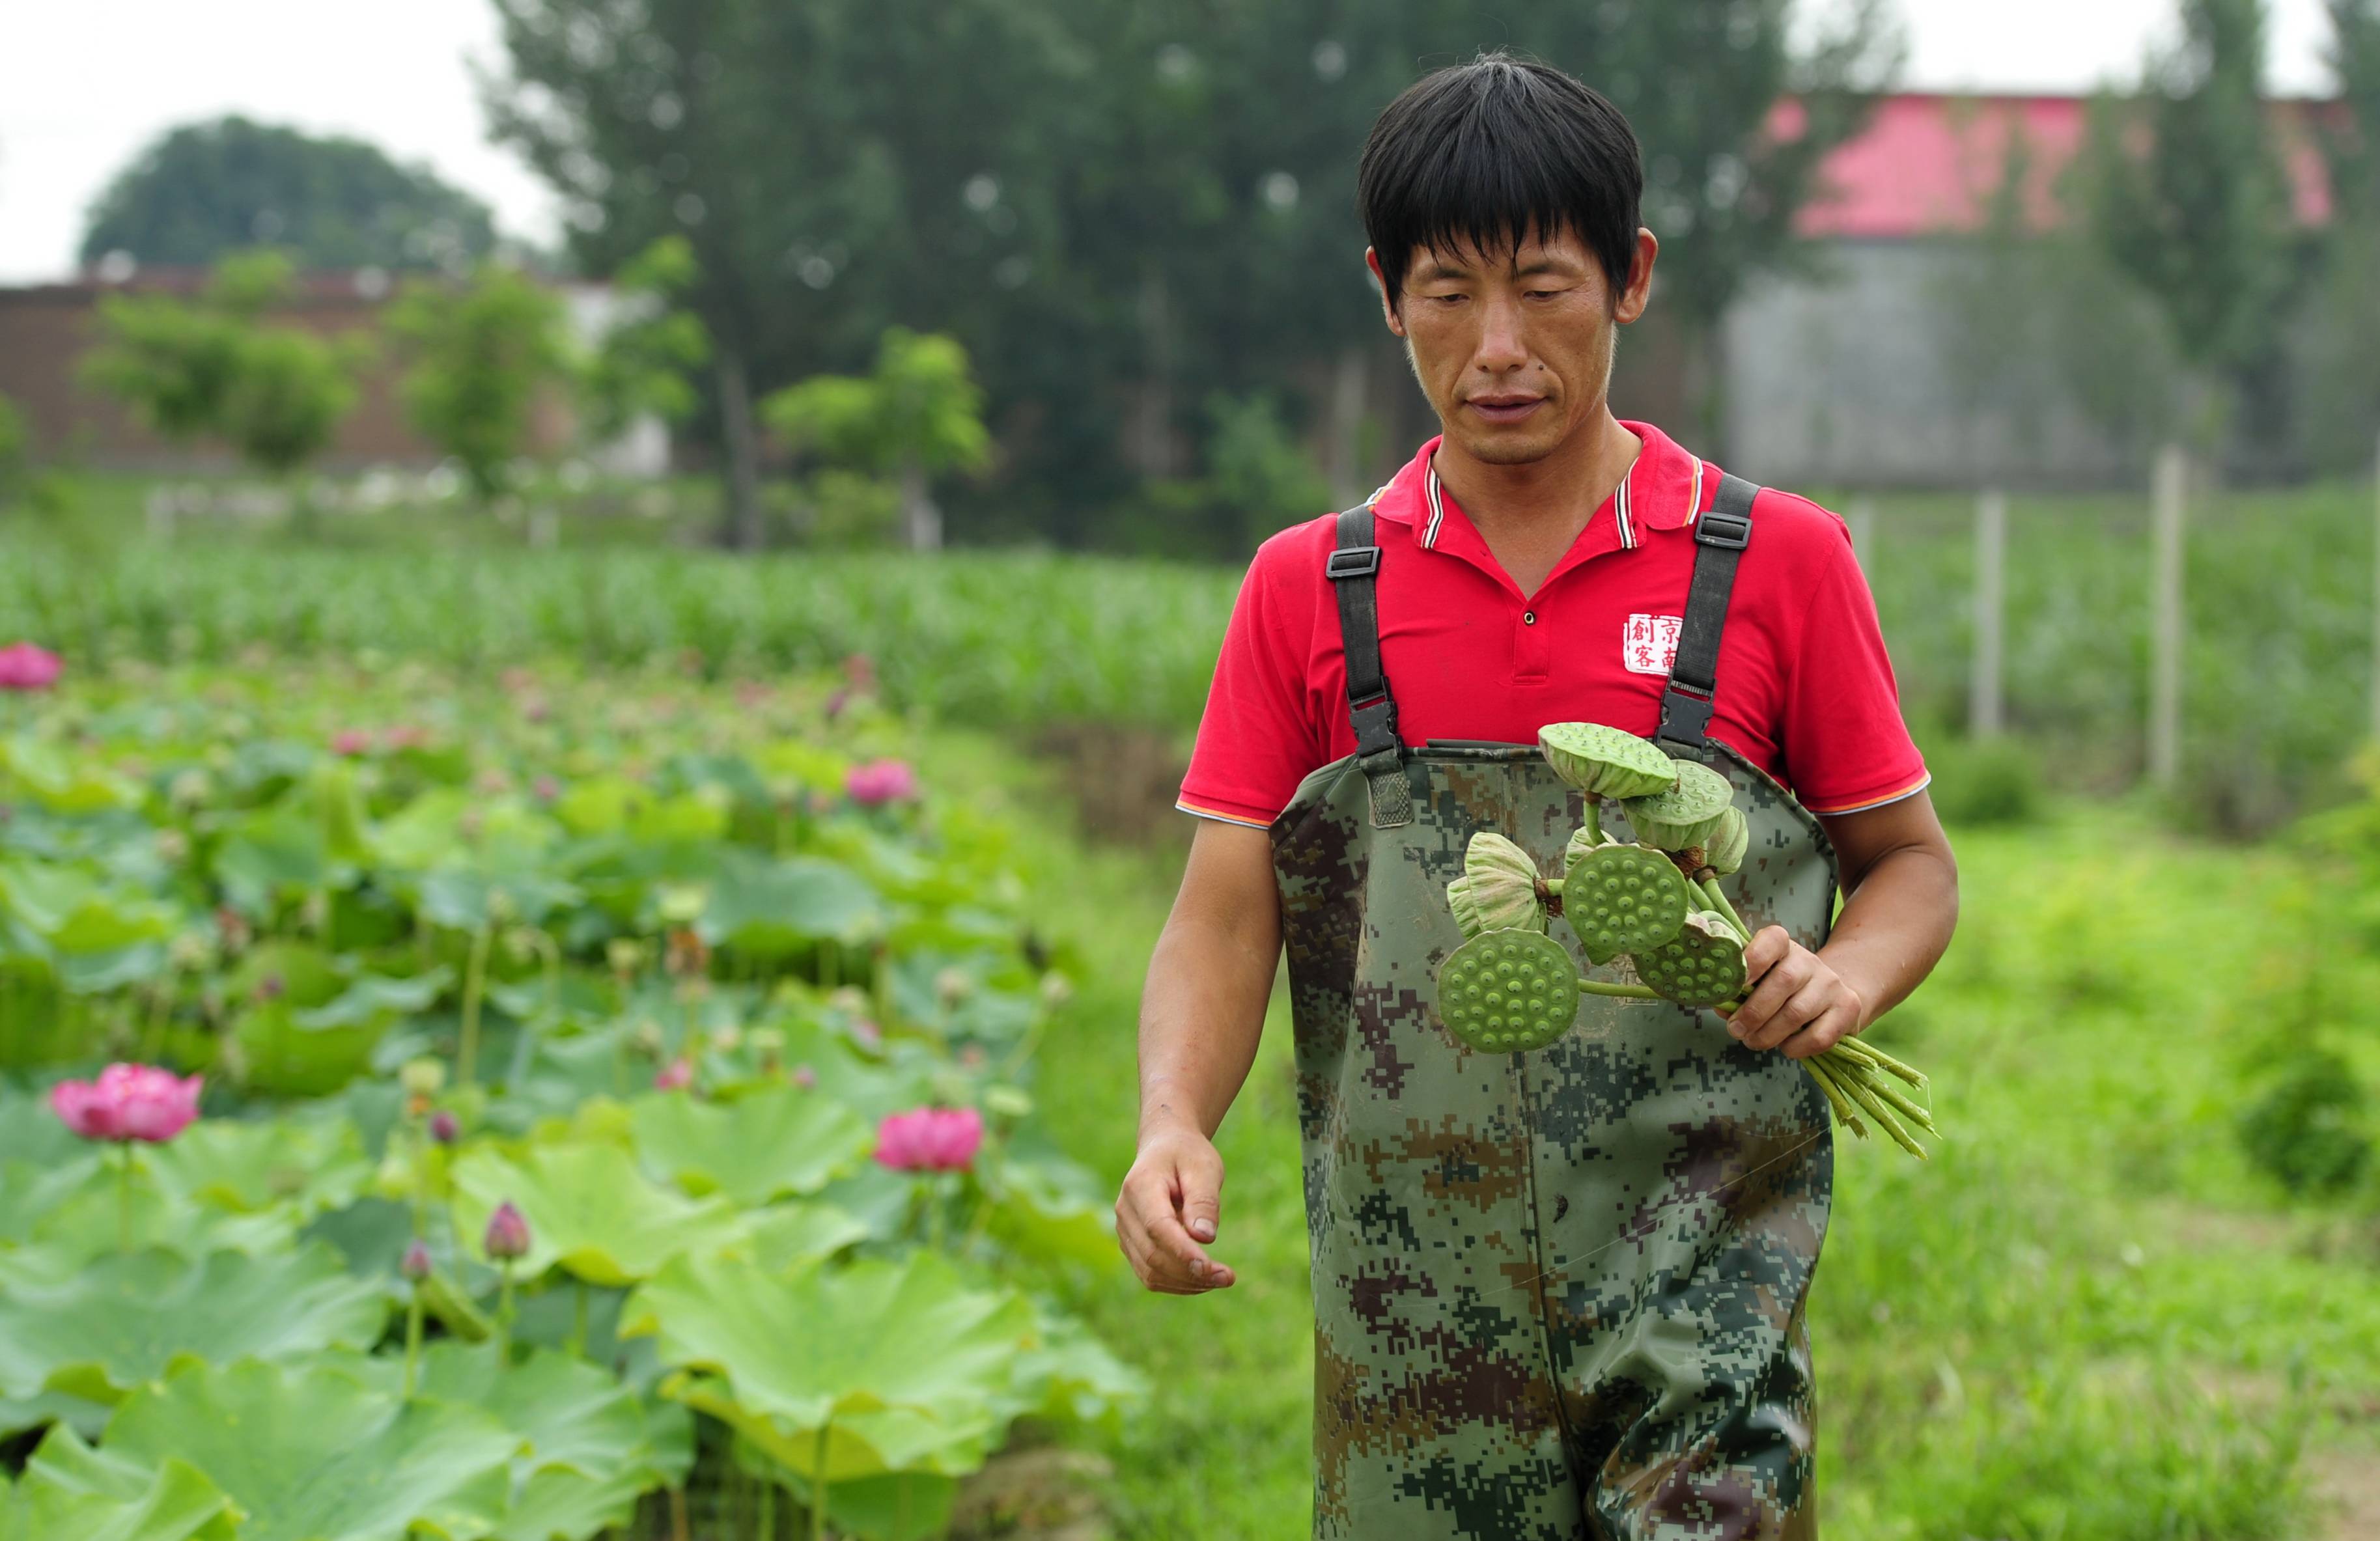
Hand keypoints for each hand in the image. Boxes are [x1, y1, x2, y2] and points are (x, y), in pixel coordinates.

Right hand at [1114, 1122, 1234, 1293]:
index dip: (1183, 1252)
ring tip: (1221, 1278)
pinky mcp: (1132, 1245)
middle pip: (1153, 1255)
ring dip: (1186, 1283)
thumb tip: (1204, 1238)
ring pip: (1150, 1272)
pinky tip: (1203, 1278)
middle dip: (1191, 1274)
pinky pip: (1150, 1274)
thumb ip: (1203, 1201)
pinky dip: (1177, 1283)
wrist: (1165, 1148)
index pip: (1158, 1227)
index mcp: (1140, 1186)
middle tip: (1229, 1277)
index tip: (1213, 1269)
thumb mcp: (1204, 1167)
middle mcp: (1125, 1211)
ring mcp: (1125, 1230)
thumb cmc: (1187, 1156)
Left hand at [1721, 926, 1866, 1058]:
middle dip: (1754, 1012)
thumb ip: (1739, 993)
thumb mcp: (1760, 983)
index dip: (1754, 958)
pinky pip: (1818, 1036)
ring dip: (1768, 1034)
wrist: (1831, 996)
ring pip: (1797, 1013)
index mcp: (1784, 947)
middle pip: (1783, 981)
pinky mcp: (1847, 1009)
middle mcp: (1810, 961)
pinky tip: (1785, 1047)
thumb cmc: (1782, 992)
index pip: (1773, 939)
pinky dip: (1795, 1048)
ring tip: (1753, 1041)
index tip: (1737, 982)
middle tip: (1736, 1030)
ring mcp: (1832, 984)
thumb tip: (1722, 1007)